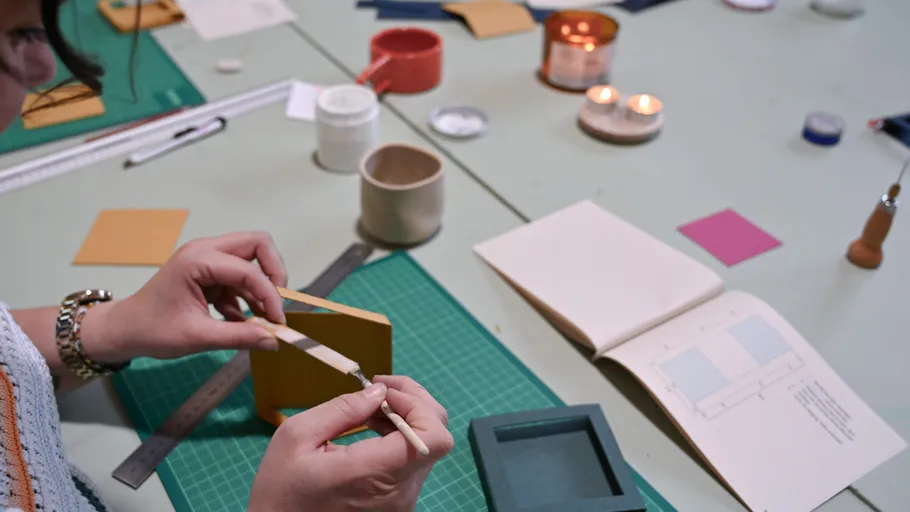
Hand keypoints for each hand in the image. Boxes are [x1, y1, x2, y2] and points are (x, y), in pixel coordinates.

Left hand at [81, 231, 287, 361]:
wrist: (124, 330)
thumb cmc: (153, 330)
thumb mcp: (198, 337)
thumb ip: (239, 336)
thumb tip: (274, 341)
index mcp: (198, 260)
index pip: (249, 270)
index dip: (269, 295)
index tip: (278, 322)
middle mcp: (205, 250)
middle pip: (257, 244)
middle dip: (274, 273)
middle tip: (276, 303)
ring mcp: (207, 258)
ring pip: (252, 259)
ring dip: (261, 287)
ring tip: (260, 318)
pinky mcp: (210, 272)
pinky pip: (240, 276)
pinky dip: (247, 296)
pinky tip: (240, 320)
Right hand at [248, 376, 453, 511]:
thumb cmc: (281, 489)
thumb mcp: (297, 437)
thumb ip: (343, 408)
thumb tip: (379, 391)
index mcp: (374, 474)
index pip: (434, 437)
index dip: (419, 405)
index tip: (385, 392)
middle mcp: (399, 492)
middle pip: (434, 437)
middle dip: (413, 401)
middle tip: (381, 386)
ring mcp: (401, 502)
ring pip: (426, 447)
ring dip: (407, 417)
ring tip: (373, 405)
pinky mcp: (398, 504)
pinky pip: (414, 461)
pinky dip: (402, 437)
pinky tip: (375, 426)